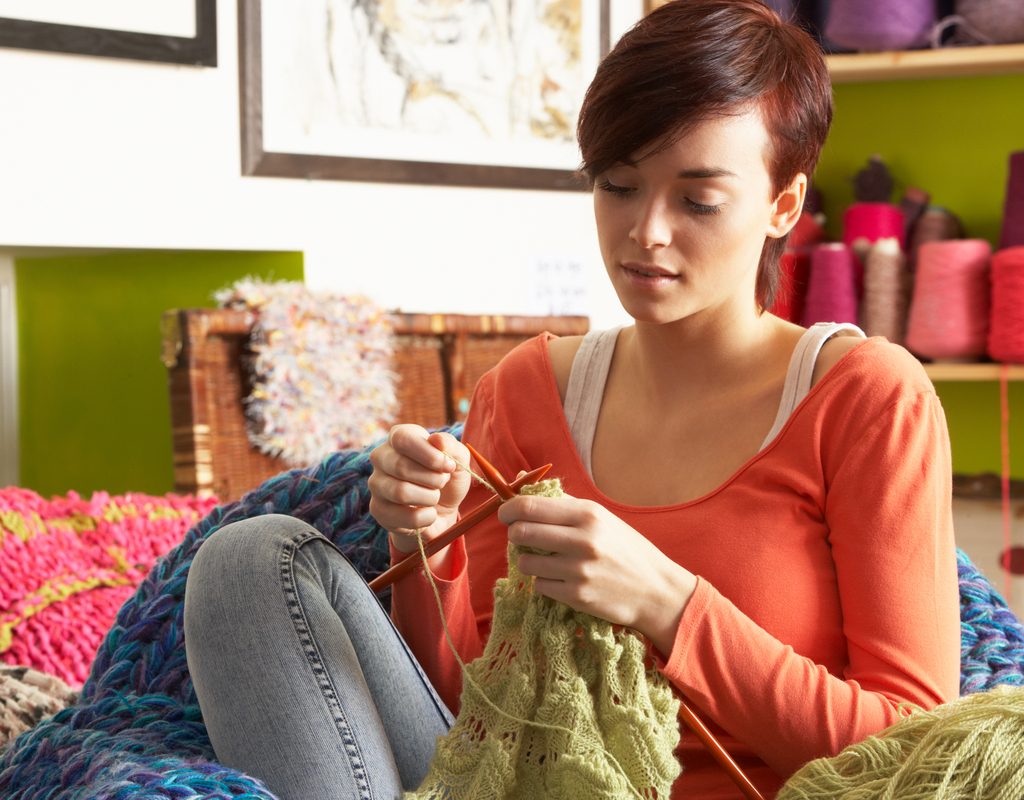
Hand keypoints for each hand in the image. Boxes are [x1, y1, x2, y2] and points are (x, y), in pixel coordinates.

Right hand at [368, 425, 470, 558]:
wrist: (443, 511)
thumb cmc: (447, 479)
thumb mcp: (458, 460)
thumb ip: (451, 446)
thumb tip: (436, 440)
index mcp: (399, 436)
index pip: (403, 439)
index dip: (429, 455)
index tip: (448, 466)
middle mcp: (381, 457)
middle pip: (401, 467)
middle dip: (433, 479)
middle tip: (442, 483)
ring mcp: (376, 484)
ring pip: (400, 492)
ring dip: (429, 498)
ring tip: (434, 497)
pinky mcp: (378, 510)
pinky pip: (404, 517)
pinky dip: (426, 517)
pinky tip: (428, 513)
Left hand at [496, 492, 696, 654]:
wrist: (655, 590)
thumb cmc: (625, 549)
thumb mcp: (600, 518)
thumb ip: (560, 501)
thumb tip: (517, 481)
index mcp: (588, 514)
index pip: (530, 506)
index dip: (508, 509)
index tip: (504, 513)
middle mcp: (582, 540)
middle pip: (521, 532)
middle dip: (514, 534)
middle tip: (521, 536)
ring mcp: (578, 570)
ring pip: (525, 561)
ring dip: (530, 560)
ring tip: (548, 559)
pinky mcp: (576, 596)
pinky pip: (539, 585)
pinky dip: (544, 581)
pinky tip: (562, 579)